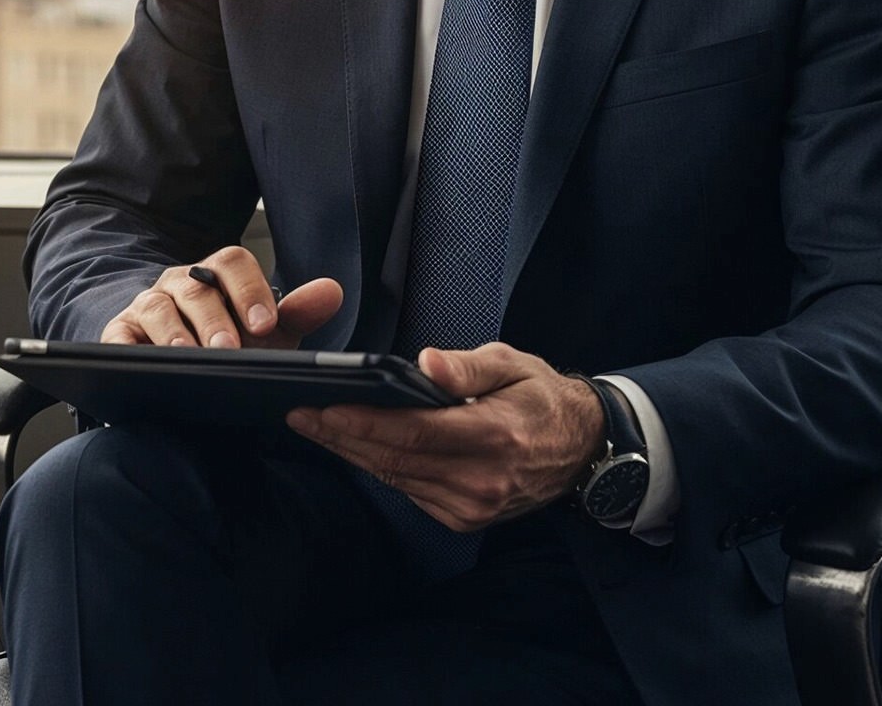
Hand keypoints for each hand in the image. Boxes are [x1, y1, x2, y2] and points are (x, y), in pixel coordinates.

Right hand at [99, 247, 344, 350]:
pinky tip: (142, 365)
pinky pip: (118, 338)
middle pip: (195, 287)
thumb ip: (298, 313)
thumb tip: (333, 291)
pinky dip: (126, 348)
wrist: (182, 369)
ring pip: (157, 308)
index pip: (232, 263)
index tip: (265, 323)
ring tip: (189, 357)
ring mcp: (148, 307)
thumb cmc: (228, 343)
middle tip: (230, 350)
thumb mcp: (265, 334)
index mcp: (217, 275)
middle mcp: (180, 284)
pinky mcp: (120, 335)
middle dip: (214, 319)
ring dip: (174, 333)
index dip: (249, 289)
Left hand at [286, 343, 603, 532]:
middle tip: (300, 416)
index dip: (365, 423)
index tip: (325, 409)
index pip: (415, 433)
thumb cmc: (540, 396)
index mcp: (495, 435)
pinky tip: (354, 448)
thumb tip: (426, 364)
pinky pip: (412, 491)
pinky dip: (381, 469)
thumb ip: (467, 366)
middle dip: (342, 437)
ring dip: (353, 454)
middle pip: (396, 460)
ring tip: (315, 428)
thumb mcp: (512, 363)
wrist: (581, 447)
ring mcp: (474, 505)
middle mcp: (482, 479)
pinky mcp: (466, 518)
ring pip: (398, 478)